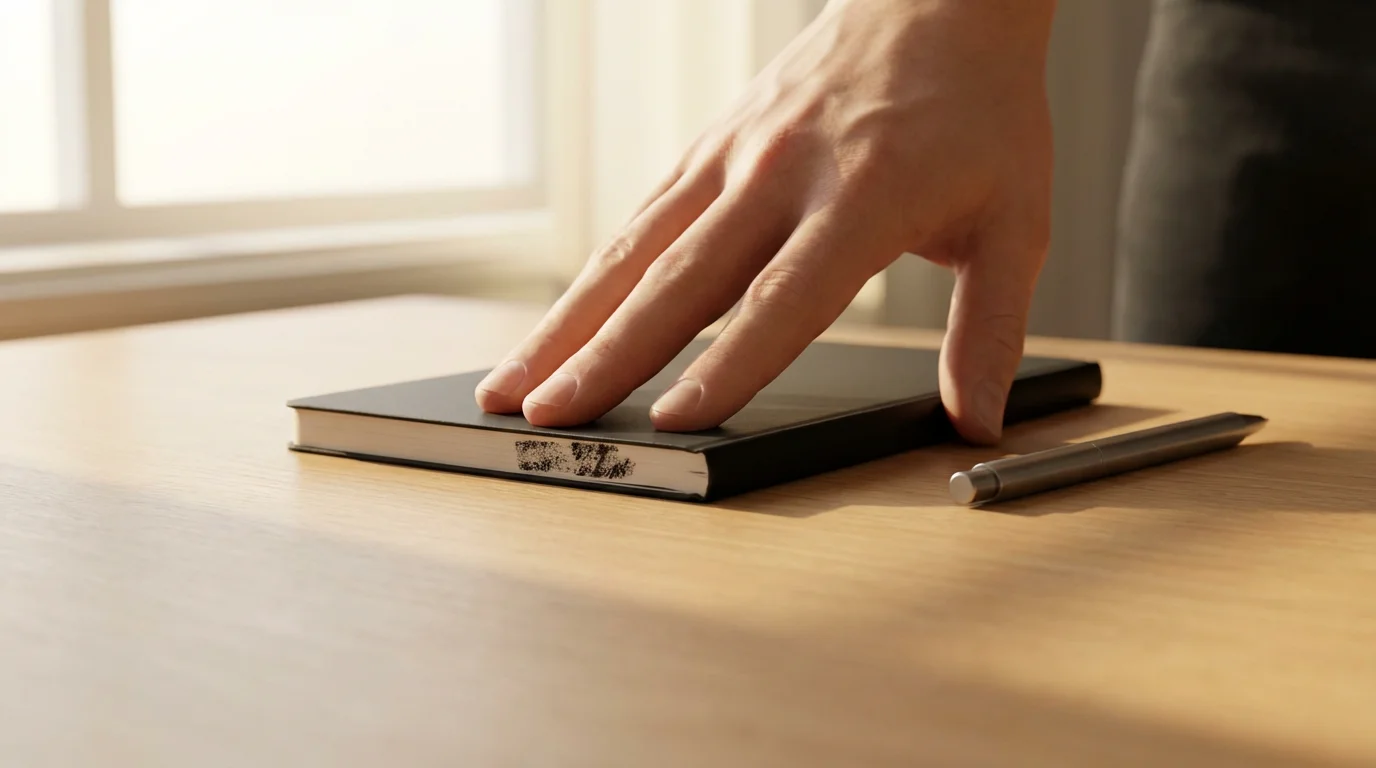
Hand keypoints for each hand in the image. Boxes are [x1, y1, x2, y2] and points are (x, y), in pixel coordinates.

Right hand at [476, 0, 1056, 443]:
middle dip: (607, 355)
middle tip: (548, 416)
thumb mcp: (1016, 223)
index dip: (730, 362)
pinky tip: (559, 326)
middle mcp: (781, 173)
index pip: (785, 297)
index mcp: (864, 197)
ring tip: (513, 383)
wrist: (937, 2)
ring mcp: (732, 156)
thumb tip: (976, 421)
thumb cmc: (978, 116)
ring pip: (633, 249)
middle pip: (680, 278)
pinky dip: (592, 280)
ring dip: (569, 321)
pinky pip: (639, 220)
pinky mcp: (707, 148)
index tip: (675, 420)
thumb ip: (990, 329)